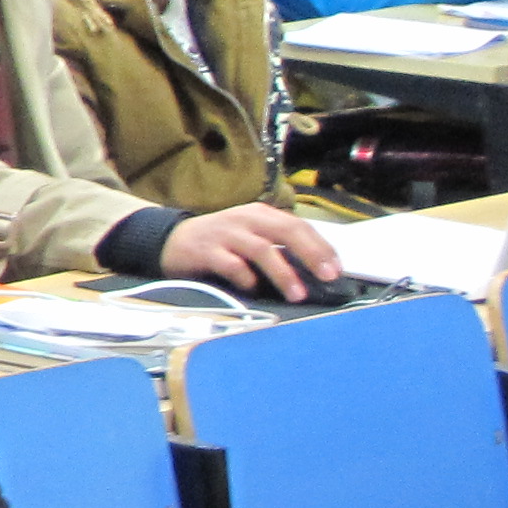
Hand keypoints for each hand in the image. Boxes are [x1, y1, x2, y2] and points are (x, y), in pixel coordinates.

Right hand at [163, 202, 342, 300]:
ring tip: (297, 293)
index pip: (299, 226)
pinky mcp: (205, 251)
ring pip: (262, 249)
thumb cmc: (220, 242)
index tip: (337, 269)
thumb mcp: (251, 234)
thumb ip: (277, 245)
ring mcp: (225, 234)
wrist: (170, 240)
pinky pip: (231, 264)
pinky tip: (252, 289)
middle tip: (327, 276)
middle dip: (310, 255)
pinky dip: (246, 278)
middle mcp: (246, 219)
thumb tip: (315, 269)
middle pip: (286, 232)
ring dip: (283, 273)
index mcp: (261, 214)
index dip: (321, 247)